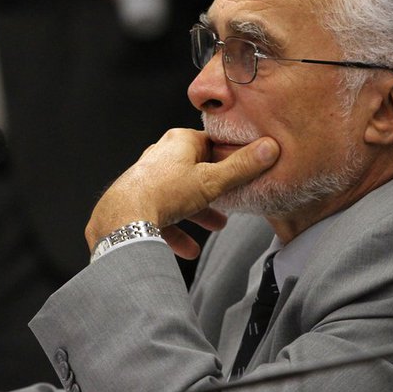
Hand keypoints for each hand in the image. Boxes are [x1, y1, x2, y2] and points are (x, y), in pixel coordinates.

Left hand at [86, 129, 278, 258]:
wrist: (122, 218)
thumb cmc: (165, 192)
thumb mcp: (212, 181)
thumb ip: (242, 167)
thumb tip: (270, 147)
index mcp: (180, 141)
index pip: (212, 142)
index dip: (230, 156)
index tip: (244, 171)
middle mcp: (161, 155)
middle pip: (197, 171)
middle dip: (216, 191)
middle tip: (232, 202)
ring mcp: (148, 178)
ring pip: (180, 195)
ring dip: (199, 213)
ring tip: (216, 227)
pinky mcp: (137, 200)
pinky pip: (162, 215)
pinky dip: (177, 231)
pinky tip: (188, 250)